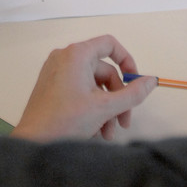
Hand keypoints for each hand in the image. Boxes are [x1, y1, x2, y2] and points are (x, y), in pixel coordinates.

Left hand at [11, 35, 156, 142]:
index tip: (137, 83)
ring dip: (105, 110)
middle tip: (124, 124)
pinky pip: (79, 93)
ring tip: (107, 134)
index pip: (109, 44)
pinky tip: (94, 132)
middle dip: (117, 100)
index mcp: (76, 54)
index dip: (127, 61)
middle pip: (104, 72)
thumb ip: (133, 93)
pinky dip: (90, 109)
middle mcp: (65, 58)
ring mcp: (56, 73)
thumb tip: (152, 80)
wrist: (34, 142)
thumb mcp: (105, 107)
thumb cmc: (67, 120)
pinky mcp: (52, 88)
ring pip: (93, 86)